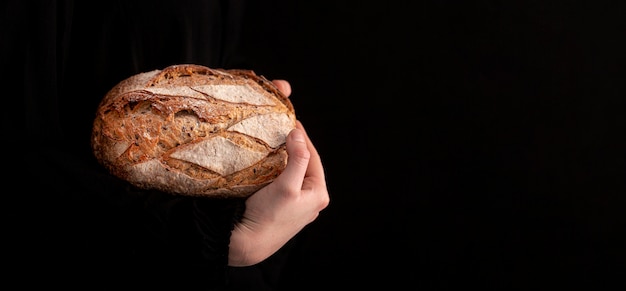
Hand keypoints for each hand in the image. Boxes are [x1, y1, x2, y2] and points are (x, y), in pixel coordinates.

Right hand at [228, 80, 329, 265]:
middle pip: (305, 164)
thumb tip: (298, 134)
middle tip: (283, 127)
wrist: (247, 244)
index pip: (313, 156)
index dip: (302, 136)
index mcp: (319, 194)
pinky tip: (270, 162)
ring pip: (295, 173)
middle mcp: (312, 200)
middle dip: (295, 146)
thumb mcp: (286, 185)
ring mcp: (299, 205)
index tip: (292, 119)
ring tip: (276, 141)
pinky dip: (279, 170)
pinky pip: (286, 182)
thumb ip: (297, 159)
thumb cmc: (268, 216)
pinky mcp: (285, 209)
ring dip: (287, 158)